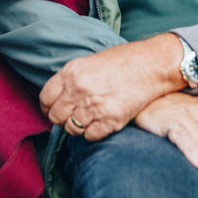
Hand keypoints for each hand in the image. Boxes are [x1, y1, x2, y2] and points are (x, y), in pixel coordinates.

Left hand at [39, 34, 183, 140]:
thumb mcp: (89, 62)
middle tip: (69, 116)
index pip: (45, 98)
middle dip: (60, 118)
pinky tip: (98, 124)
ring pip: (71, 129)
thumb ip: (72, 79)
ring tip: (85, 120)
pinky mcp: (110, 120)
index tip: (51, 109)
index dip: (47, 106)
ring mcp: (94, 107)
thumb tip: (60, 97)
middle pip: (55, 116)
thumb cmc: (123, 60)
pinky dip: (92, 133)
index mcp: (71, 73)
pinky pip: (90, 136)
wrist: (151, 65)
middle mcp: (79, 90)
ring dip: (76, 127)